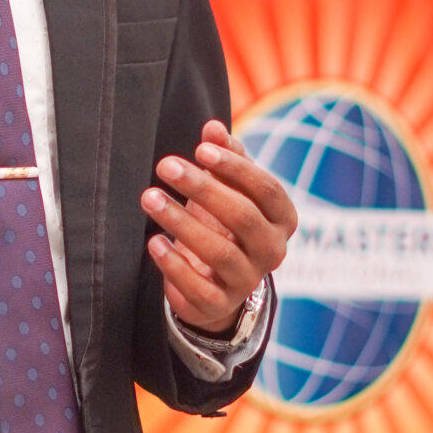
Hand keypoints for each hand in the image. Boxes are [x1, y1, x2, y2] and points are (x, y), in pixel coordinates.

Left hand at [140, 119, 295, 334]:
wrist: (215, 282)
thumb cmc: (223, 222)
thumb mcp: (228, 188)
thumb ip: (224, 157)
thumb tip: (212, 128)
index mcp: (283, 219)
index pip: (267, 190)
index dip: (235, 168)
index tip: (200, 150)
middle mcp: (273, 251)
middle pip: (243, 217)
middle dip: (203, 189)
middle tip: (165, 166)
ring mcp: (247, 280)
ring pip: (220, 251)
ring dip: (181, 222)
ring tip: (150, 198)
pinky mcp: (219, 305)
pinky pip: (198, 286)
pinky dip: (174, 264)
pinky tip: (153, 241)